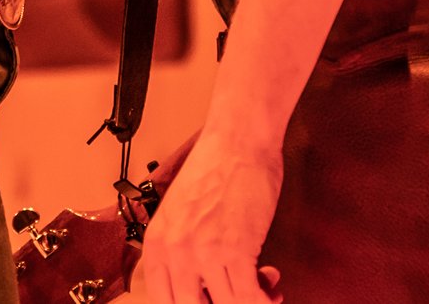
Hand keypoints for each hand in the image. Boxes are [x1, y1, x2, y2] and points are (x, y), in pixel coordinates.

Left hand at [134, 131, 283, 303]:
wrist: (238, 140)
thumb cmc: (216, 169)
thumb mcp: (181, 214)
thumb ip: (184, 251)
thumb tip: (203, 288)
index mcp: (157, 244)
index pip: (164, 302)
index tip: (212, 300)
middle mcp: (175, 252)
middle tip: (239, 294)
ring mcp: (203, 253)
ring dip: (251, 300)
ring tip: (263, 285)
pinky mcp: (235, 250)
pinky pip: (250, 297)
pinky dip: (265, 298)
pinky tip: (271, 285)